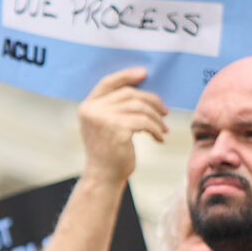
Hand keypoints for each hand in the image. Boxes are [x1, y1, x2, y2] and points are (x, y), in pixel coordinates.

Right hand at [77, 68, 170, 185]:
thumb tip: (143, 92)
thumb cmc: (108, 152)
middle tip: (165, 111)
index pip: (107, 83)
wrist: (103, 177)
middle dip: (151, 101)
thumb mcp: (105, 126)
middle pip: (129, 94)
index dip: (126, 75)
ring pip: (140, 107)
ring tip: (163, 128)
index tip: (144, 73)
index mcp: (87, 106)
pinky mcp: (117, 129)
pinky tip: (159, 138)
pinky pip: (145, 121)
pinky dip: (156, 129)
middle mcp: (92, 110)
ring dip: (156, 117)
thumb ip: (114, 108)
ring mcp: (103, 119)